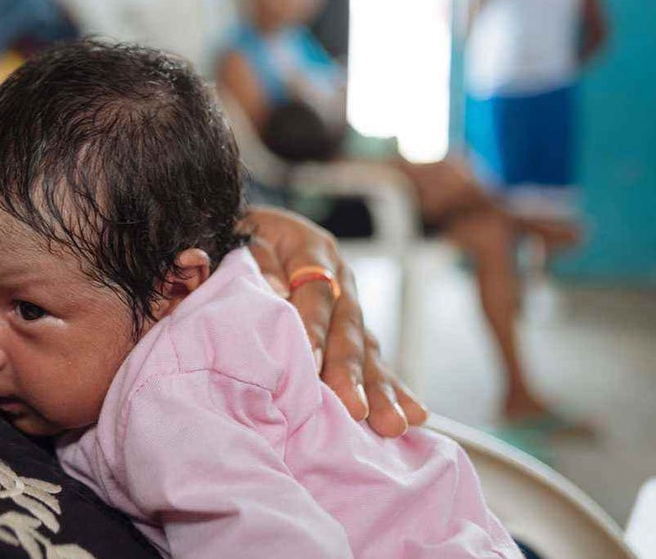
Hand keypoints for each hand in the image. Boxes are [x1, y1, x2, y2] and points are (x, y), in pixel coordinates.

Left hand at [241, 207, 427, 436]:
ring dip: (379, 389)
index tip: (311, 361)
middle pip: (347, 326)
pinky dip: (391, 388)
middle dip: (350, 371)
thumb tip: (276, 289)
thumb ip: (259, 261)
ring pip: (366, 348)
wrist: (255, 230)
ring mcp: (350, 304)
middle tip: (354, 409)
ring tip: (391, 424)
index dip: (314, 325)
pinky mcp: (353, 328)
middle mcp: (338, 277)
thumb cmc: (242, 236)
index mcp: (310, 248)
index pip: (315, 289)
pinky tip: (413, 414)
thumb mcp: (244, 235)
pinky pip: (375, 359)